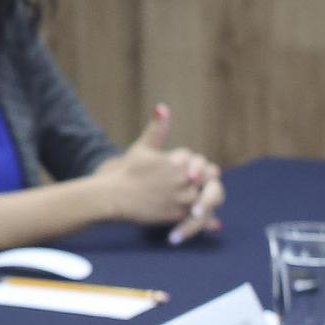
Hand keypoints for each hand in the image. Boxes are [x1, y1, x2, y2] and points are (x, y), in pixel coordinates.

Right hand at [94, 103, 224, 237]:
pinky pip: (201, 216)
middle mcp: (183, 178)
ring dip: (208, 196)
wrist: (113, 197)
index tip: (193, 169)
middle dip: (207, 177)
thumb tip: (162, 107)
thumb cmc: (127, 171)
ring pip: (210, 195)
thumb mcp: (143, 147)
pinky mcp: (178, 214)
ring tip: (203, 199)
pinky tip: (206, 217)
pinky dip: (206, 218)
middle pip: (211, 174)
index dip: (196, 164)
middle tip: (204, 181)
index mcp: (178, 160)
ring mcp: (182, 197)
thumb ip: (157, 129)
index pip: (199, 160)